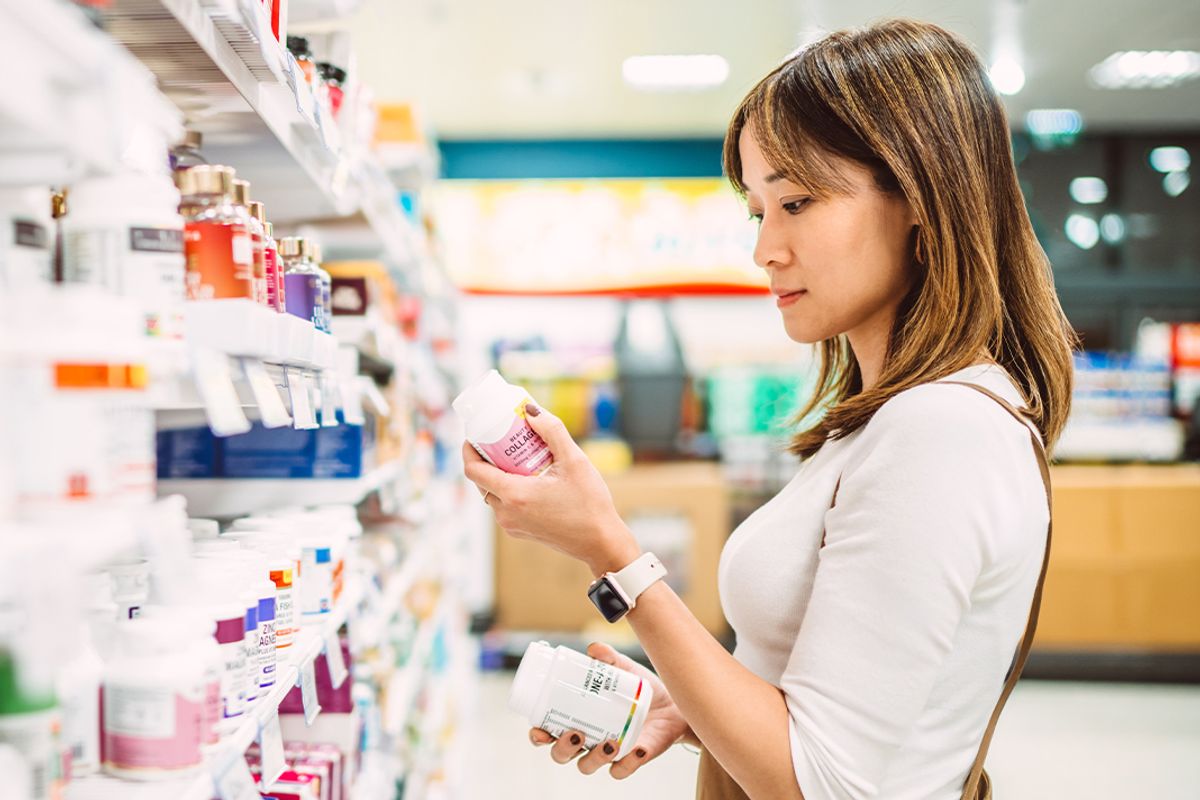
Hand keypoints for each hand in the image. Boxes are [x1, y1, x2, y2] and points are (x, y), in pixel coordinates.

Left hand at [463, 404, 639, 575]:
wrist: (601, 543)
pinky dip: (509, 488)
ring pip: (492, 493)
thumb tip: (531, 410)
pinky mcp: (520, 531)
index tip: (475, 433)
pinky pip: (504, 505)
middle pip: (481, 480)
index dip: (468, 449)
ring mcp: (511, 525)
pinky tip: (529, 476)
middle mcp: (506, 513)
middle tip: (500, 438)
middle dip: (486, 457)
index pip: (473, 470)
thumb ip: (552, 431)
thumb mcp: (574, 461)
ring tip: (516, 455)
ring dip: (498, 473)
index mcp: (513, 495)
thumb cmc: (590, 503)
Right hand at [529, 642, 696, 778]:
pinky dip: (627, 763)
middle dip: (562, 749)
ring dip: (593, 758)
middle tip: (574, 733)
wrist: (673, 703)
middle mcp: (588, 739)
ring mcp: (608, 753)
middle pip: (562, 755)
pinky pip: (622, 770)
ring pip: (587, 766)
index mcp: (578, 718)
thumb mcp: (624, 670)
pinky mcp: (630, 760)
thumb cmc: (639, 689)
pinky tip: (636, 749)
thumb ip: (609, 659)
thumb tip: (594, 649)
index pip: (549, 732)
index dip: (538, 735)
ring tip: (608, 743)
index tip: (538, 730)